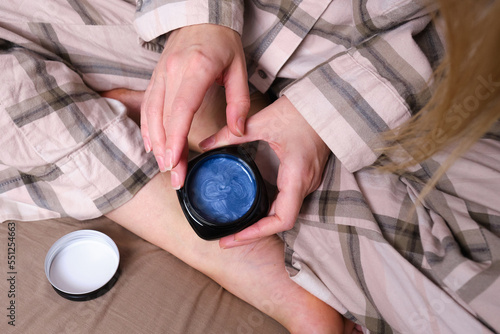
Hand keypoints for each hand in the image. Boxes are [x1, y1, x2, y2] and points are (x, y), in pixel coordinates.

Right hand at [141, 24, 249, 188]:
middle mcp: (173, 71)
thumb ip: (239, 102)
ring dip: (156, 143)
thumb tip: (237, 131)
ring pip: (151, 114)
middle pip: (164, 118)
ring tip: (165, 167)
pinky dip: (147, 128)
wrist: (201, 16)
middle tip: (175, 177)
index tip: (174, 161)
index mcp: (197, 68)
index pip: (181, 109)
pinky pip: (147, 105)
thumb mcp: (239, 69)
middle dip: (167, 151)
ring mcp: (161, 73)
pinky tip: (152, 146)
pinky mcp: (156, 76)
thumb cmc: (223, 42)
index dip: (175, 138)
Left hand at [199, 96, 330, 247]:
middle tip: (227, 239)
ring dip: (262, 223)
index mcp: (296, 176)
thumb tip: (205, 145)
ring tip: (236, 228)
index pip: (281, 220)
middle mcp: (305, 185)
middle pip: (280, 222)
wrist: (327, 105)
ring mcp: (308, 182)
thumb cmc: (301, 112)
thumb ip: (231, 134)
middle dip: (254, 233)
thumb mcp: (262, 122)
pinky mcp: (305, 177)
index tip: (234, 239)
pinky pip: (288, 201)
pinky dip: (269, 209)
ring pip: (285, 213)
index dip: (257, 233)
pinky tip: (252, 207)